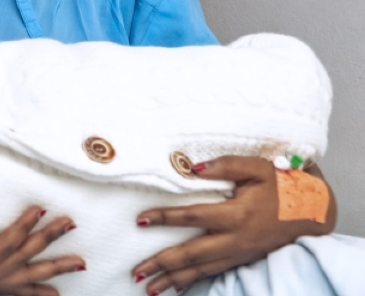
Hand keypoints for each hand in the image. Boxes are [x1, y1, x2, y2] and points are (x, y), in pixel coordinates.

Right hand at [0, 206, 83, 295]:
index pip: (4, 242)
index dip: (24, 225)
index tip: (41, 207)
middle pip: (21, 258)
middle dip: (47, 240)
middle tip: (70, 223)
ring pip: (25, 278)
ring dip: (53, 269)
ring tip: (79, 262)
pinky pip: (13, 295)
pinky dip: (34, 295)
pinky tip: (53, 293)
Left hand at [132, 156, 334, 294]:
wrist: (312, 212)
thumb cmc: (283, 186)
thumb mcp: (258, 168)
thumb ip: (225, 165)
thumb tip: (192, 167)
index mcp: (237, 214)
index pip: (194, 217)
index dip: (166, 218)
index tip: (142, 220)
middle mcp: (235, 239)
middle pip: (192, 254)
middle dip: (163, 263)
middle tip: (136, 271)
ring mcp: (238, 253)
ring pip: (201, 270)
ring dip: (173, 279)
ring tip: (148, 287)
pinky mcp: (241, 259)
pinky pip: (213, 273)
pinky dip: (192, 281)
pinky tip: (174, 287)